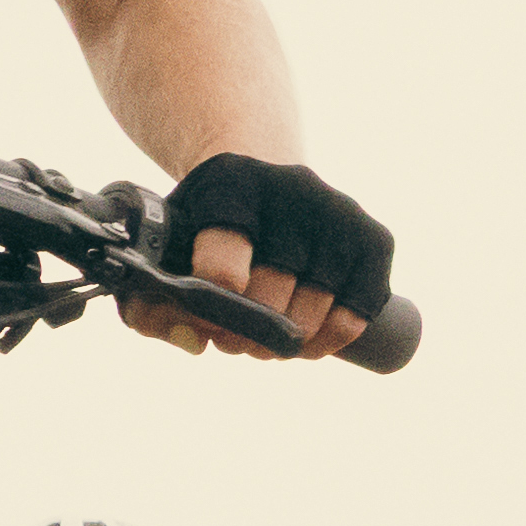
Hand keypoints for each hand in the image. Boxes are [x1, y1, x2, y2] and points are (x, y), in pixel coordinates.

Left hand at [143, 152, 386, 362]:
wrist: (270, 187)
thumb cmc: (211, 227)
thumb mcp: (168, 246)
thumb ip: (150, 300)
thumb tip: (191, 340)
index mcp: (233, 180)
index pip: (224, 254)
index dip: (212, 302)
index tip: (205, 320)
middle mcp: (294, 187)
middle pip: (270, 293)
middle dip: (244, 332)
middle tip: (230, 340)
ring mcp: (341, 212)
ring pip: (312, 311)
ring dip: (282, 343)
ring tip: (261, 340)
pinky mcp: (375, 239)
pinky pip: (355, 315)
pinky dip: (327, 342)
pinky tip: (304, 345)